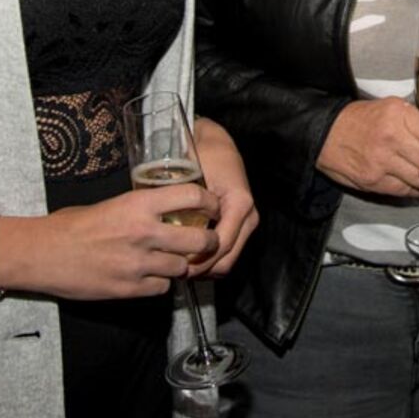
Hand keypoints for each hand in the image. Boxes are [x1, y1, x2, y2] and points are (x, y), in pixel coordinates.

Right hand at [7, 184, 219, 300]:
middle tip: (207, 241)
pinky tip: (149, 276)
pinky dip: (160, 284)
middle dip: (208, 242)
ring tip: (172, 260)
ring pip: (182, 268)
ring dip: (182, 265)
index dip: (210, 203)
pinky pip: (161, 288)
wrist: (42, 254)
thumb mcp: (112, 205)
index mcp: (140, 204)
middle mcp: (144, 233)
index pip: (193, 197)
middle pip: (200, 240)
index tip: (214, 207)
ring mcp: (138, 264)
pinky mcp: (129, 289)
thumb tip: (167, 210)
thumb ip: (142, 209)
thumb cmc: (73, 225)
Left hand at [190, 116, 258, 277]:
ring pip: (229, 259)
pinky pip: (229, 251)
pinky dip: (212, 260)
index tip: (176, 268)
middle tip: (174, 274)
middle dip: (202, 271)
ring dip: (206, 268)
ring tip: (180, 268)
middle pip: (227, 259)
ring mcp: (249, 221)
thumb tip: (169, 238)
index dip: (199, 262)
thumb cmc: (204, 156)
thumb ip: (184, 207)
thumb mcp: (193, 181)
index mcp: (240, 204)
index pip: (221, 245)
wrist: (217, 144)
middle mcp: (249, 215)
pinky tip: (191, 259)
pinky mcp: (243, 224)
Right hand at [317, 97, 418, 196]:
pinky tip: (414, 181)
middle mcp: (391, 138)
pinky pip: (405, 191)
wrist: (326, 133)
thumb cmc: (361, 119)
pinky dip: (414, 188)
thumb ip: (418, 121)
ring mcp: (381, 162)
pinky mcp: (373, 181)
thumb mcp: (392, 107)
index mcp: (398, 115)